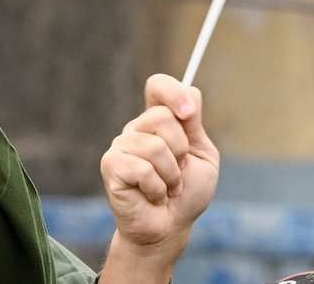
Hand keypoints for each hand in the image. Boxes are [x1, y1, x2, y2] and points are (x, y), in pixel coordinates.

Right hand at [98, 74, 218, 280]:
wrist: (169, 228)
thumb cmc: (186, 193)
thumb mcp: (202, 155)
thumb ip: (194, 124)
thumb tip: (190, 92)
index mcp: (158, 121)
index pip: (158, 86)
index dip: (174, 92)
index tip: (188, 114)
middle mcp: (136, 128)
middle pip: (162, 116)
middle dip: (181, 150)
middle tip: (178, 172)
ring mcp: (120, 146)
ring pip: (155, 146)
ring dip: (171, 176)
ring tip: (166, 188)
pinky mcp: (111, 166)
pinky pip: (143, 168)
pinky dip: (157, 188)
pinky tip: (152, 196)